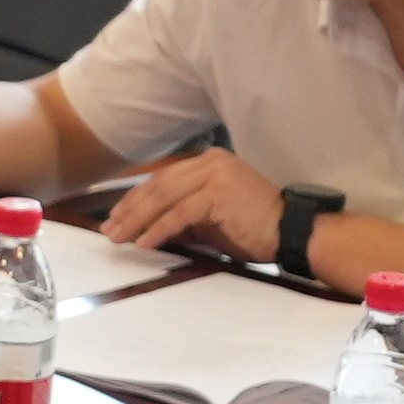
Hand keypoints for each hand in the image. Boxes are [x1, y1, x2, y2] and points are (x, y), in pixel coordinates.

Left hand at [104, 144, 289, 260]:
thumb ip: (182, 217)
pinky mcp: (219, 193)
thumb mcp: (211, 219)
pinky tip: (145, 242)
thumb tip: (146, 228)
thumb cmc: (255, 228)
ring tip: (119, 237)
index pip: (163, 179)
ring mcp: (215, 174)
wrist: (293, 231)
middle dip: (130, 209)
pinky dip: (159, 229)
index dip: (136, 198)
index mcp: (210, 161)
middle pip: (158, 185)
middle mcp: (211, 161)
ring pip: (164, 197)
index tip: (117, 216)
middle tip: (110, 229)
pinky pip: (180, 213)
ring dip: (138, 220)